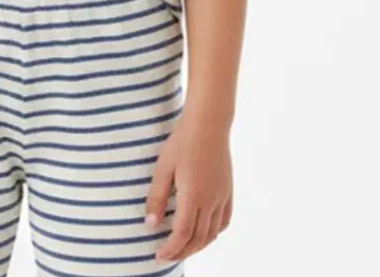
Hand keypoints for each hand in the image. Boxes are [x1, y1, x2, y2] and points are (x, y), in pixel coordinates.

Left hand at [143, 115, 233, 262]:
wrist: (208, 124)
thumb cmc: (182, 142)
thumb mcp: (163, 167)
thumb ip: (157, 197)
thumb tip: (151, 224)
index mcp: (193, 196)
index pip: (182, 235)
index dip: (170, 249)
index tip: (158, 255)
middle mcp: (211, 201)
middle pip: (198, 239)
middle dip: (182, 252)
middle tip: (166, 256)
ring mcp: (222, 196)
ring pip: (212, 233)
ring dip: (197, 245)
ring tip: (182, 248)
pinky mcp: (228, 190)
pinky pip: (224, 221)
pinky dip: (214, 233)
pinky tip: (204, 233)